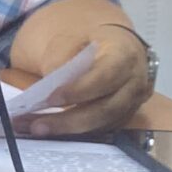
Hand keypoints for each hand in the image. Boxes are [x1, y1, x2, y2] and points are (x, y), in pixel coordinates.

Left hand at [23, 25, 151, 136]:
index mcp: (125, 55)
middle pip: (105, 109)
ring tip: (37, 129)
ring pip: (102, 124)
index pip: (106, 75)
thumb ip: (60, 58)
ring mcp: (132, 104)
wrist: (116, 49)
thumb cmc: (90, 42)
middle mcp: (134, 83)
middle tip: (36, 126)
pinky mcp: (123, 118)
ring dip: (68, 130)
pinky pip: (100, 130)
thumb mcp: (73, 39)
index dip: (80, 90)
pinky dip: (75, 132)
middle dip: (69, 120)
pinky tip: (51, 130)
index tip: (51, 98)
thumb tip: (47, 85)